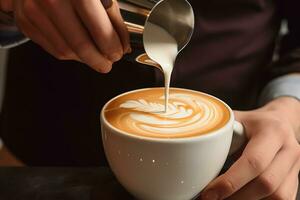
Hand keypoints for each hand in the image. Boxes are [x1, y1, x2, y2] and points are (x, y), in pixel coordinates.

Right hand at [0, 0, 130, 72]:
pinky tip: (77, 49)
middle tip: (107, 63)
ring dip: (84, 59)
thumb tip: (123, 44)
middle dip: (99, 61)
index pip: (100, 32)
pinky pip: (50, 47)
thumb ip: (113, 17)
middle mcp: (52, 0)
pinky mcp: (24, 20)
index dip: (112, 49)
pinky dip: (68, 53)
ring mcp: (34, 11)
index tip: (118, 53)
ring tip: (94, 56)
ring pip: (65, 51)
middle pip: (81, 47)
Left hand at [200, 97, 299, 199]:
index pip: (254, 162)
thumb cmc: (252, 122)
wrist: (280, 123)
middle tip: (212, 199)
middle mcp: (289, 149)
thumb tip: (192, 146)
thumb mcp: (236, 119)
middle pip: (266, 183)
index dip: (230, 182)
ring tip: (224, 199)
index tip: (209, 194)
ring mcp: (296, 166)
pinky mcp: (296, 179)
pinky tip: (241, 198)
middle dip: (236, 197)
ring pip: (276, 196)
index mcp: (272, 131)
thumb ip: (220, 132)